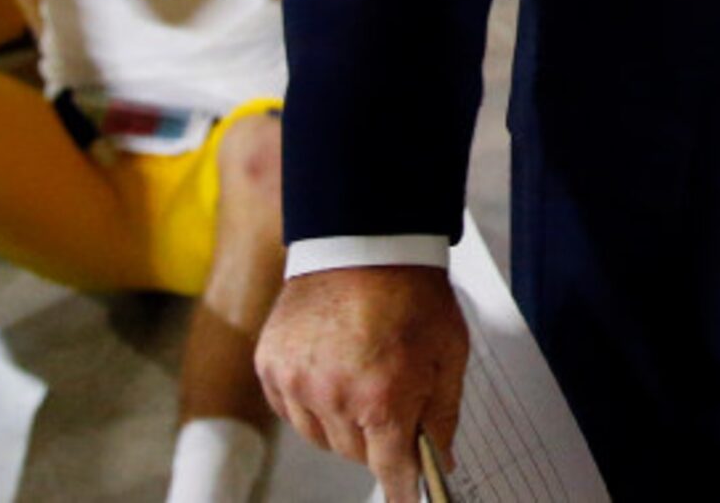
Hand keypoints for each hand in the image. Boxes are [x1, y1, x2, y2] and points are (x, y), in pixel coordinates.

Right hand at [260, 264, 465, 495]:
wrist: (364, 241)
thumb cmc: (413, 295)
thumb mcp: (448, 353)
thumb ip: (442, 413)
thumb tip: (439, 461)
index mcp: (384, 398)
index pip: (390, 469)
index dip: (400, 490)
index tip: (403, 501)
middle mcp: (334, 398)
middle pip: (354, 453)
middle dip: (377, 437)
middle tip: (390, 399)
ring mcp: (297, 383)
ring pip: (319, 436)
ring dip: (341, 421)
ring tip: (360, 374)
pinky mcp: (272, 366)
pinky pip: (291, 409)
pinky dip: (310, 400)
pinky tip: (331, 367)